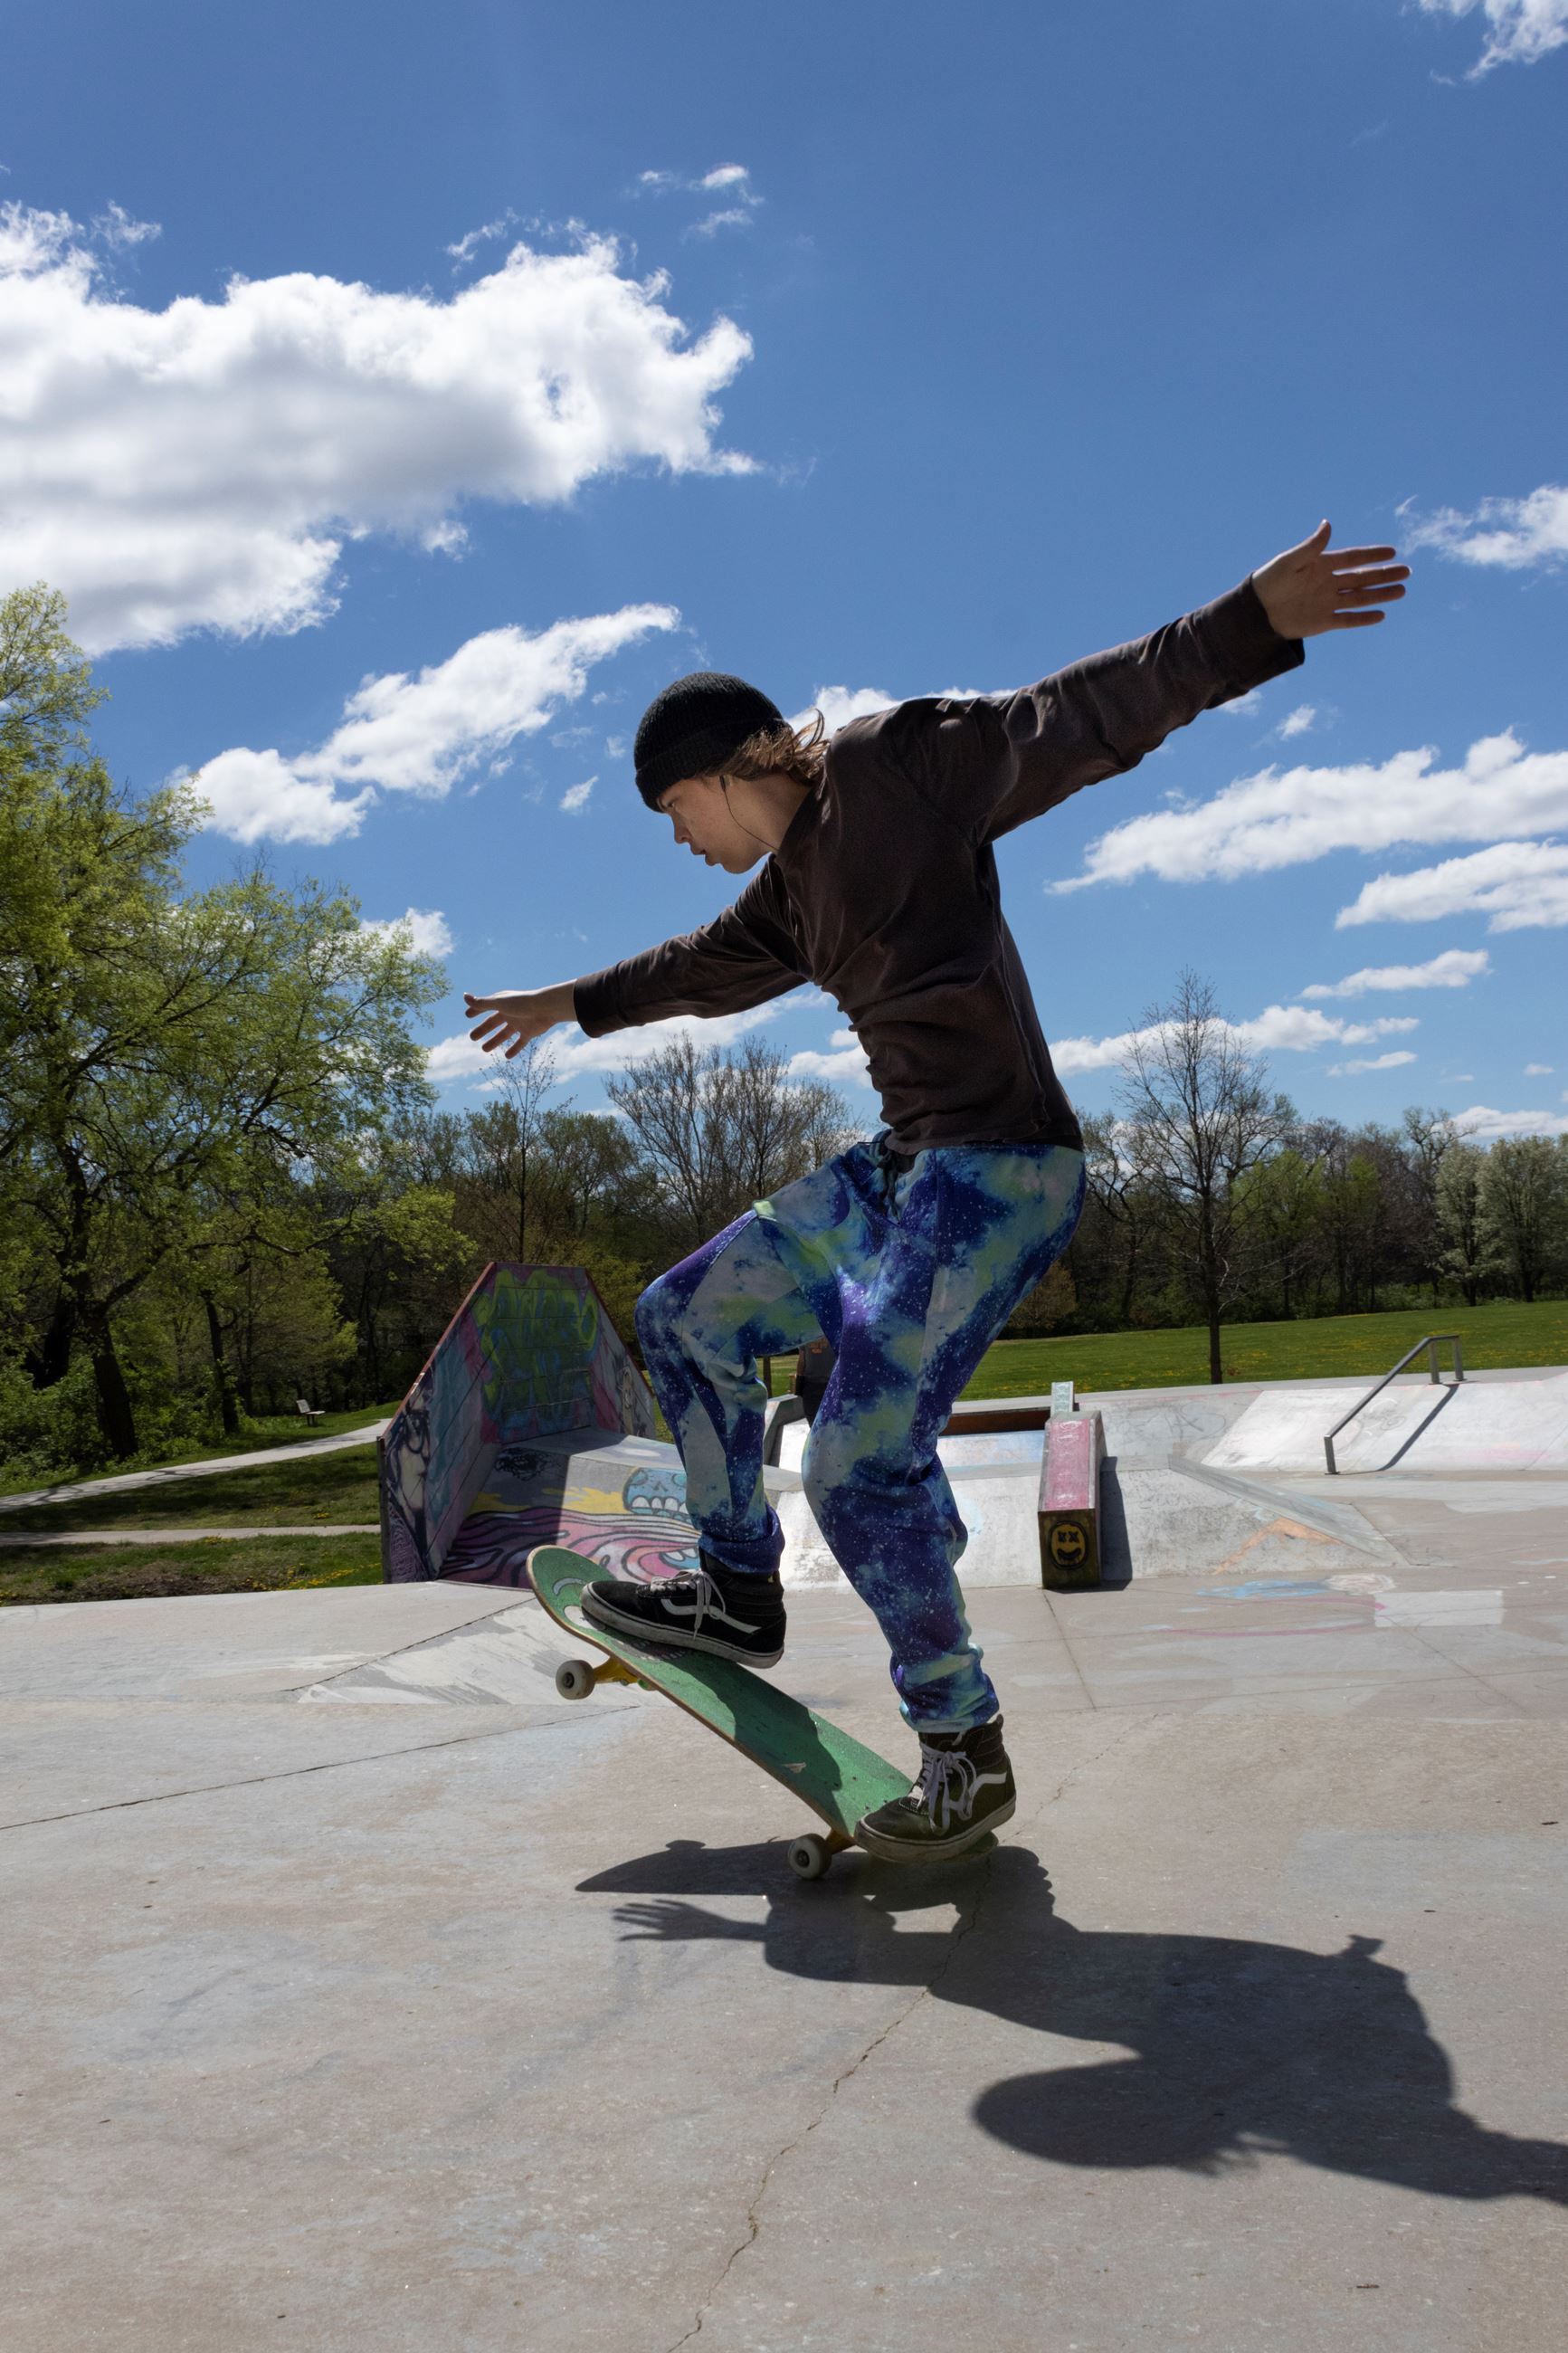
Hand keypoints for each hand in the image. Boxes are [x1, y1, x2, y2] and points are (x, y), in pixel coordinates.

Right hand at [464, 980, 575, 1058]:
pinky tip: (507, 1057)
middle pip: (493, 1023)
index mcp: (503, 1003)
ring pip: (504, 1034)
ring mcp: (520, 1023)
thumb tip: (464, 997)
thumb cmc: (522, 1003)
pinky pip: (520, 1042)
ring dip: (495, 1041)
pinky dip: (514, 1049)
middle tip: (472, 1037)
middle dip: (483, 1029)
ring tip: (484, 1050)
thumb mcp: (499, 1003)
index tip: (467, 1015)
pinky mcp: (529, 1032)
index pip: (486, 1006)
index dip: (476, 1010)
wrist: (546, 1008)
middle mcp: (511, 1013)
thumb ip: (482, 1003)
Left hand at [1252, 522, 1408, 639]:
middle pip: (1362, 577)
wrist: (1256, 612)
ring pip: (1360, 598)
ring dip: (1381, 594)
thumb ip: (1311, 547)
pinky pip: (1348, 619)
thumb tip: (1328, 524)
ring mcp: (1327, 602)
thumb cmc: (1269, 581)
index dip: (1372, 554)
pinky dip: (1363, 618)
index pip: (1353, 558)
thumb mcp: (1290, 561)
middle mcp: (1328, 582)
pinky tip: (1381, 615)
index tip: (1392, 551)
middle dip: (1385, 575)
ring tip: (1402, 591)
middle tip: (1407, 571)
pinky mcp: (1323, 622)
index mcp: (1322, 564)